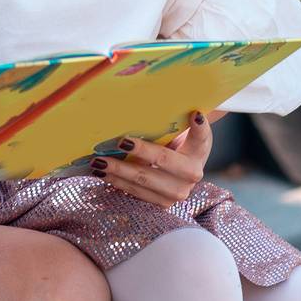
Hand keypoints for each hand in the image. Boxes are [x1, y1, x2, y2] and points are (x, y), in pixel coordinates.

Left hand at [90, 111, 212, 207]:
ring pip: (144, 180)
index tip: (194, 114)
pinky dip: (116, 181)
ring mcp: (177, 191)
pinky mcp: (162, 203)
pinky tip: (101, 172)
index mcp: (199, 151)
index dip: (199, 127)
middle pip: (163, 159)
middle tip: (120, 141)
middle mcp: (192, 174)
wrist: (177, 174)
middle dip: (140, 151)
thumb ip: (176, 117)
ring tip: (98, 161)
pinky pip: (135, 192)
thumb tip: (170, 97)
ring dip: (119, 170)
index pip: (202, 136)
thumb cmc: (173, 145)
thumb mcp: (178, 130)